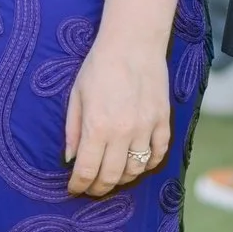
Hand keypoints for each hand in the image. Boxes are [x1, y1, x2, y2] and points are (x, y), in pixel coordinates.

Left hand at [64, 33, 170, 197]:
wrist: (133, 42)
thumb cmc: (100, 66)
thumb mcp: (77, 95)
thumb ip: (73, 130)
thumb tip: (70, 159)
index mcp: (97, 126)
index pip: (87, 171)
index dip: (79, 186)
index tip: (74, 188)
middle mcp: (123, 132)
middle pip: (111, 176)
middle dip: (98, 188)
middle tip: (91, 188)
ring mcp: (146, 127)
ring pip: (136, 169)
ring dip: (122, 178)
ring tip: (112, 175)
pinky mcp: (163, 121)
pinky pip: (158, 154)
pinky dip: (148, 164)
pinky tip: (137, 162)